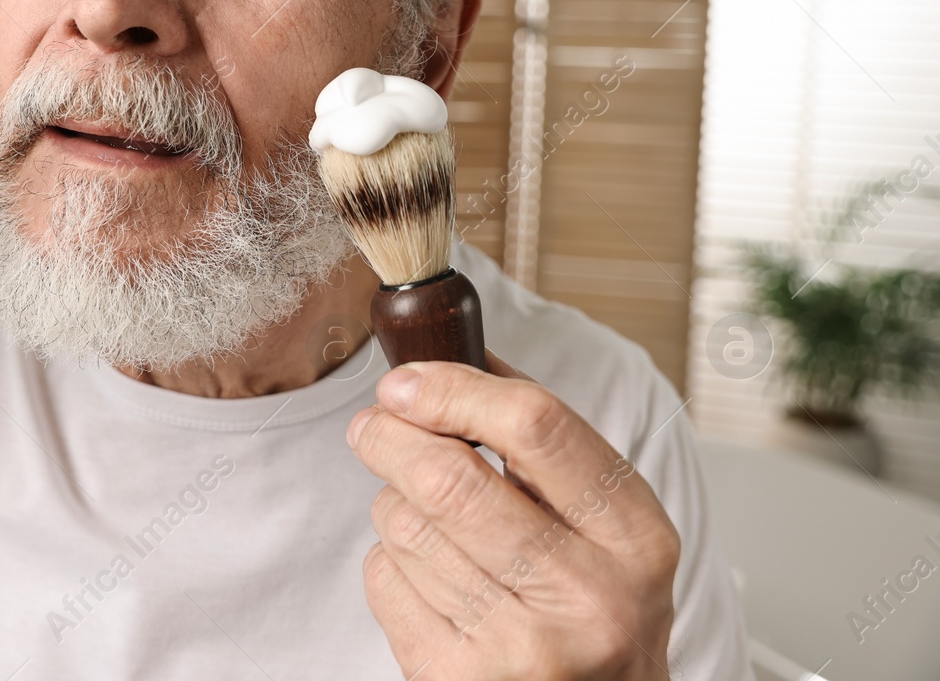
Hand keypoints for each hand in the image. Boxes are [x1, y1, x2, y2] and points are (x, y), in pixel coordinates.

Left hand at [347, 354, 678, 678]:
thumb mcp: (607, 523)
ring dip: (394, 504)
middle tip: (374, 426)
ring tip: (426, 517)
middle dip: (389, 437)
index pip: (535, 425)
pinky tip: (429, 576)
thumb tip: (448, 359)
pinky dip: (389, 564)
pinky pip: (385, 581)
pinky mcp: (458, 680)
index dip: (453, 389)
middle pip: (448, 478)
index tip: (406, 381)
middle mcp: (588, 597)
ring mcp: (522, 648)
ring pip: (405, 527)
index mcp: (635, 536)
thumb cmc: (593, 604)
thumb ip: (540, 438)